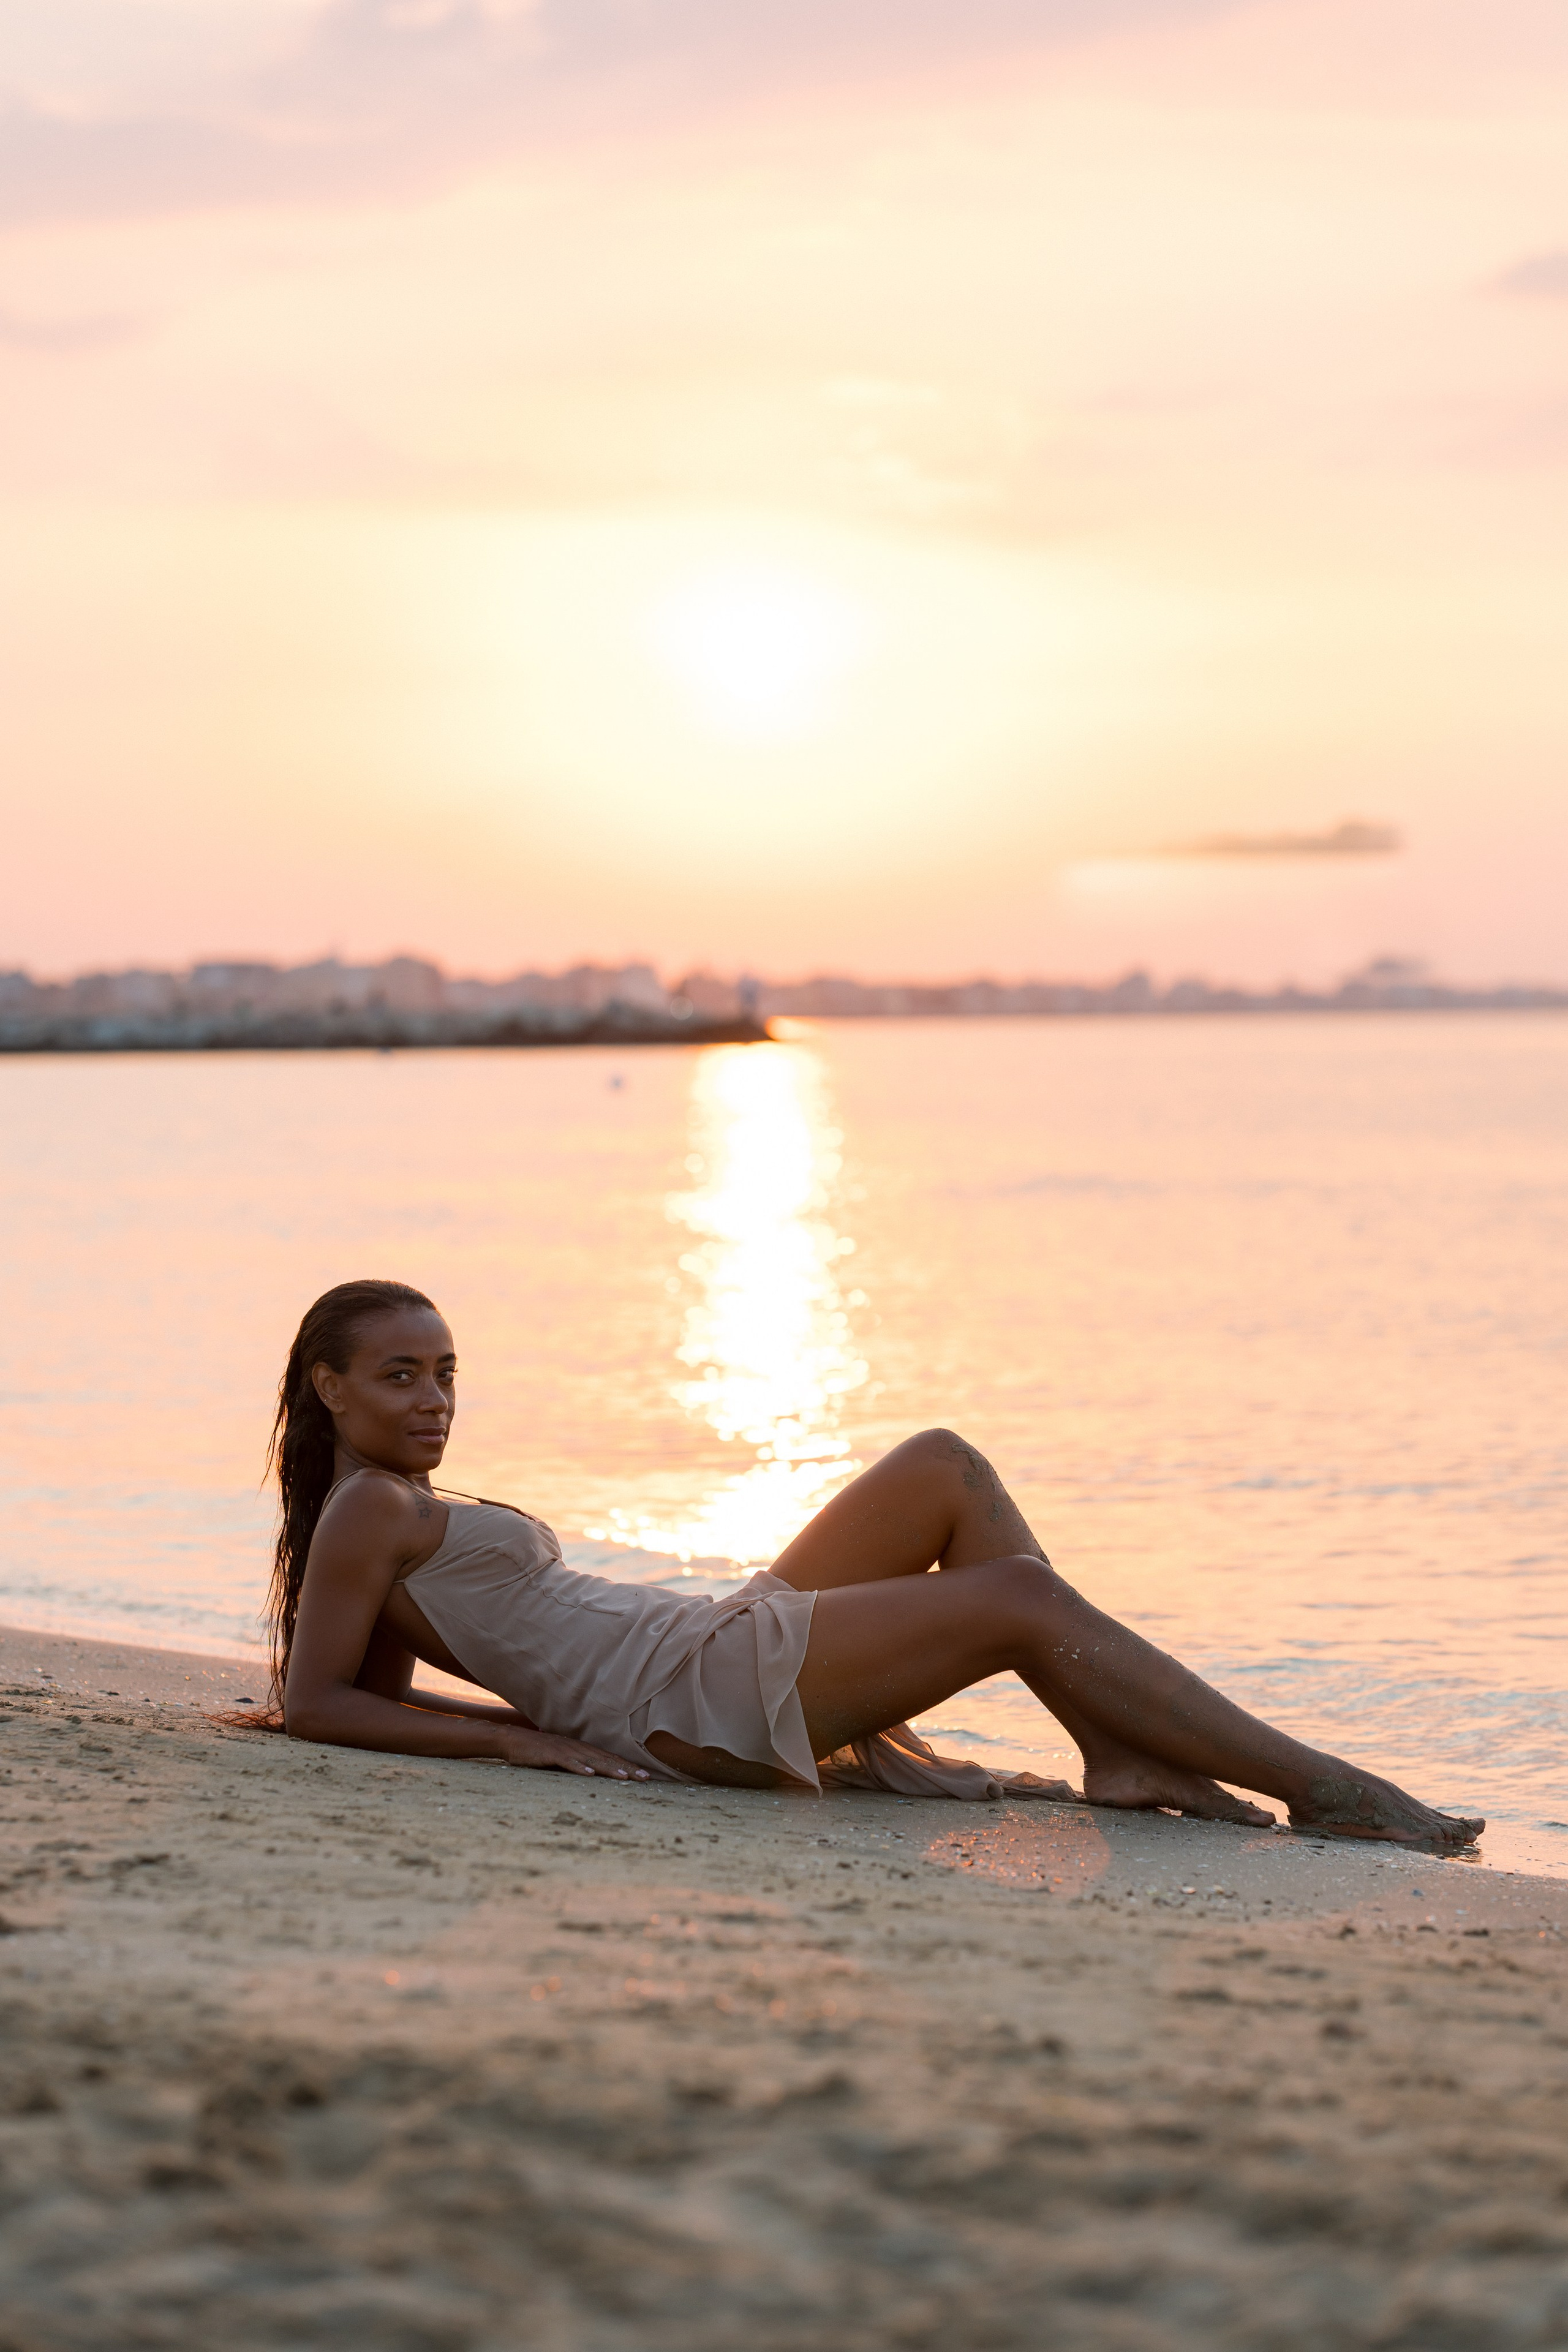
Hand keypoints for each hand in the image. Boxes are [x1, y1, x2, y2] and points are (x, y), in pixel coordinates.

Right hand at [493, 1725, 649, 1779]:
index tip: (645, 1776)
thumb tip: (593, 1775)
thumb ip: (577, 1764)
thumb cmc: (537, 1752)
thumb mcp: (561, 1759)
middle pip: (606, 1759)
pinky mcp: (550, 1754)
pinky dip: (579, 1768)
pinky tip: (590, 1774)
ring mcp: (564, 1750)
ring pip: (591, 1760)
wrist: (513, 1740)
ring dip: (609, 1769)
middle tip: (645, 1778)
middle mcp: (577, 1747)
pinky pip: (567, 1762)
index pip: (609, 1758)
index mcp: (581, 1749)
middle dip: (627, 1769)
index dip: (627, 1766)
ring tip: (626, 1778)